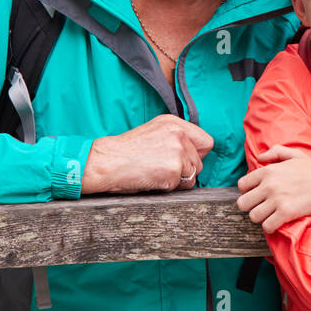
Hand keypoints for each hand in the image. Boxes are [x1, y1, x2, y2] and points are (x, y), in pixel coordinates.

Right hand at [82, 115, 213, 193]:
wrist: (105, 162)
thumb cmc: (125, 152)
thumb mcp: (153, 133)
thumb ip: (175, 138)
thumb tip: (195, 153)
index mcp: (174, 123)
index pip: (205, 142)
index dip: (196, 154)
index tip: (183, 160)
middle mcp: (179, 134)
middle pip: (200, 161)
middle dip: (186, 170)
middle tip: (163, 169)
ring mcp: (178, 151)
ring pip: (193, 175)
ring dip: (178, 180)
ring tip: (156, 173)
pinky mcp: (175, 169)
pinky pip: (182, 186)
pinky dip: (169, 187)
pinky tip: (152, 179)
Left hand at [236, 145, 310, 231]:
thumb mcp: (296, 155)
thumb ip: (276, 152)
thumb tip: (259, 157)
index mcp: (268, 170)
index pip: (242, 185)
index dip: (248, 192)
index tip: (258, 195)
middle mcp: (269, 185)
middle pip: (243, 203)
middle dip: (251, 207)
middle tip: (262, 207)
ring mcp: (277, 199)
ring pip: (254, 216)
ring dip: (262, 218)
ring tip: (271, 215)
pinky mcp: (286, 212)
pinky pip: (267, 226)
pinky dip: (271, 227)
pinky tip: (278, 222)